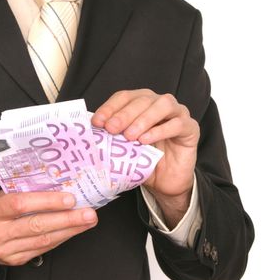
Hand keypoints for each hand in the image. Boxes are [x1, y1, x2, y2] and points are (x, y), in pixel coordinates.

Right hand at [0, 191, 96, 265]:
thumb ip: (22, 191)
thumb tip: (57, 185)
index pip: (20, 204)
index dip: (46, 201)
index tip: (69, 198)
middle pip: (36, 225)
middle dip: (66, 219)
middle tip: (88, 212)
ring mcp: (5, 250)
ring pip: (43, 240)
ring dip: (69, 230)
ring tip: (87, 221)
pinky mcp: (15, 260)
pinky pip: (42, 249)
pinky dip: (60, 238)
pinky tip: (72, 230)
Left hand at [91, 89, 199, 226]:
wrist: (165, 183)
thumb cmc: (144, 161)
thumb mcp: (123, 148)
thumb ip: (111, 137)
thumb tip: (89, 132)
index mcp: (142, 103)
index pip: (124, 96)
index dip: (110, 107)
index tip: (97, 122)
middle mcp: (160, 103)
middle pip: (142, 99)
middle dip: (125, 113)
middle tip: (112, 128)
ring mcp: (178, 113)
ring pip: (163, 105)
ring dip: (143, 119)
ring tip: (129, 136)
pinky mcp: (191, 128)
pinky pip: (177, 124)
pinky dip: (160, 130)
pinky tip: (145, 141)